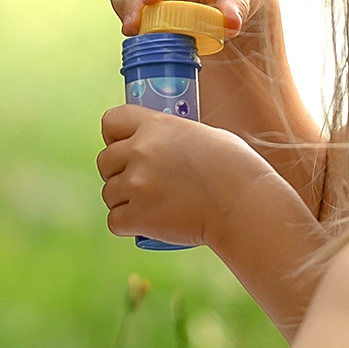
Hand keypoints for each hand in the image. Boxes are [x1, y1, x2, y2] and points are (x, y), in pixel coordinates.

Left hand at [97, 104, 284, 250]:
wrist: (244, 205)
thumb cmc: (236, 169)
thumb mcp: (205, 136)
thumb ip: (175, 138)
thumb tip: (166, 146)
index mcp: (155, 125)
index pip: (110, 121)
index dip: (114, 136)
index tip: (125, 146)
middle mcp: (140, 151)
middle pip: (104, 161)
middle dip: (118, 172)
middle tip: (140, 182)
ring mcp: (136, 184)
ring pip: (109, 193)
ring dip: (123, 200)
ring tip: (148, 205)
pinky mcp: (138, 216)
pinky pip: (115, 221)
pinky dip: (127, 226)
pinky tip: (143, 224)